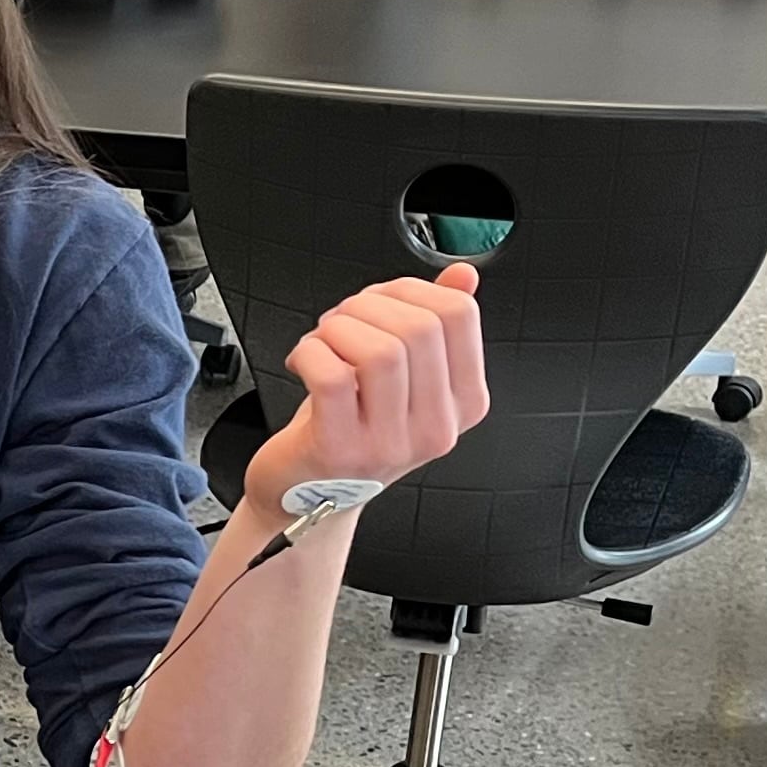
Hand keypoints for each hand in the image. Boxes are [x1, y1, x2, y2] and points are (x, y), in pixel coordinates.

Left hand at [243, 263, 488, 516]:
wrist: (303, 491)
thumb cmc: (350, 427)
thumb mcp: (402, 376)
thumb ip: (435, 324)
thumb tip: (464, 275)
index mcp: (463, 402)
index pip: (459, 316)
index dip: (409, 289)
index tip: (380, 301)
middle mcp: (435, 427)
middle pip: (419, 328)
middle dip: (368, 305)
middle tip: (341, 321)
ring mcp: (390, 443)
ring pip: (379, 351)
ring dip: (338, 328)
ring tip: (322, 341)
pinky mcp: (341, 449)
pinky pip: (332, 375)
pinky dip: (309, 352)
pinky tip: (303, 362)